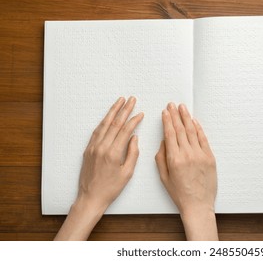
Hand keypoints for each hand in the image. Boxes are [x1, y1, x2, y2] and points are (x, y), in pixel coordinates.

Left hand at [55, 96, 143, 239]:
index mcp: (113, 153)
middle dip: (124, 110)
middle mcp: (102, 147)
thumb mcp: (127, 173)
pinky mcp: (88, 149)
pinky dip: (103, 122)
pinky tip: (108, 116)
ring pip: (104, 124)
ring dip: (112, 111)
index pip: (125, 130)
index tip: (140, 113)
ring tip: (119, 101)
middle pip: (115, 123)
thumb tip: (134, 138)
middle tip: (131, 99)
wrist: (90, 197)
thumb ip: (132, 153)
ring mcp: (93, 147)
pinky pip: (96, 131)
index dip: (134, 120)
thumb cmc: (111, 188)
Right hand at [155, 103, 217, 239]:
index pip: (170, 134)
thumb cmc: (179, 193)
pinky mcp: (210, 157)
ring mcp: (200, 155)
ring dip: (187, 118)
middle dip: (175, 115)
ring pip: (192, 131)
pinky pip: (203, 139)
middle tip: (172, 105)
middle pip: (180, 129)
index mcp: (174, 159)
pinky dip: (198, 128)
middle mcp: (188, 154)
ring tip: (182, 108)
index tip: (165, 112)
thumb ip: (161, 157)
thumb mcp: (164, 177)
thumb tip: (163, 141)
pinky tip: (194, 121)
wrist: (198, 205)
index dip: (167, 121)